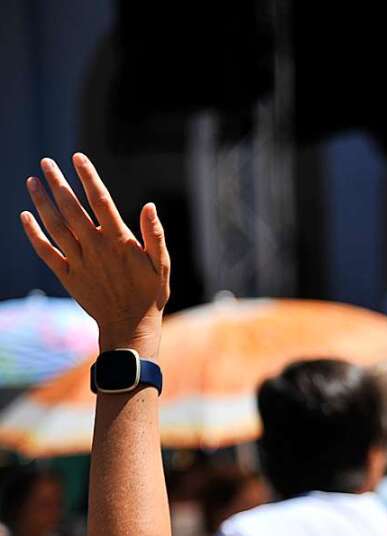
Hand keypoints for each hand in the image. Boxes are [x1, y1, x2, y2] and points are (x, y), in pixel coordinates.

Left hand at [20, 154, 169, 357]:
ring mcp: (78, 261)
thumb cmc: (149, 294)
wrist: (129, 326)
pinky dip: (33, 233)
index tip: (77, 158)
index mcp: (119, 241)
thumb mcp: (162, 264)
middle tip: (46, 163)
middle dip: (58, 183)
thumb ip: (155, 235)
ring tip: (32, 182)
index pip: (100, 201)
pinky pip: (45, 250)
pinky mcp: (67, 275)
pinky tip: (25, 216)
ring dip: (41, 202)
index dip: (88, 177)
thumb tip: (149, 207)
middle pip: (71, 208)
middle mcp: (95, 247)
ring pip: (54, 225)